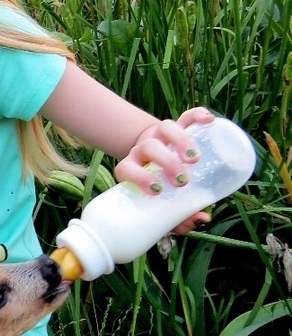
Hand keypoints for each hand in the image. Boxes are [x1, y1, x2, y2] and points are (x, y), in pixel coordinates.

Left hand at [114, 106, 214, 233]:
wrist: (156, 162)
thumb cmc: (160, 190)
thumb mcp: (163, 205)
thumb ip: (179, 216)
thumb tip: (202, 219)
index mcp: (131, 169)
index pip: (126, 169)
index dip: (138, 178)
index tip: (157, 190)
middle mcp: (142, 150)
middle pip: (150, 147)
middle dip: (167, 162)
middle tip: (183, 180)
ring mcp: (159, 135)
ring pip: (166, 128)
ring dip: (181, 141)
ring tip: (195, 159)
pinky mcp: (177, 126)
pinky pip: (186, 117)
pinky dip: (197, 116)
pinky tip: (209, 121)